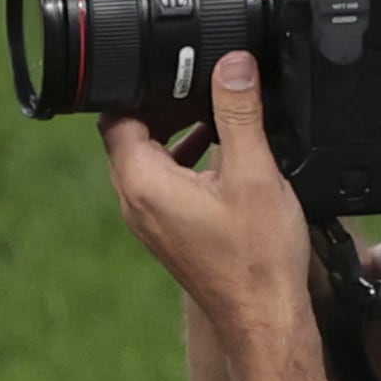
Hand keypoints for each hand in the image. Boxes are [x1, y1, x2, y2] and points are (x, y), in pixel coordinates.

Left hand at [102, 50, 325, 374]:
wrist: (263, 316)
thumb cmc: (256, 257)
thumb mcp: (252, 171)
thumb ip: (239, 112)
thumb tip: (232, 63)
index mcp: (143, 183)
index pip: (116, 116)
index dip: (141, 85)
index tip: (176, 67)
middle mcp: (136, 202)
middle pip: (131, 134)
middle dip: (163, 103)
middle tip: (201, 82)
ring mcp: (150, 219)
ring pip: (151, 157)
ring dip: (179, 130)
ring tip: (217, 108)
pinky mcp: (169, 229)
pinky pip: (167, 180)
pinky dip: (188, 157)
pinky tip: (226, 148)